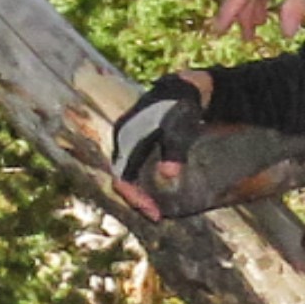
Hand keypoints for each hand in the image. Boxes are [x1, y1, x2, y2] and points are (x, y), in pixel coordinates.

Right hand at [106, 76, 207, 210]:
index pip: (123, 177)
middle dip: (137, 199)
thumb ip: (174, 151)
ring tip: (155, 209)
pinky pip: (132, 167)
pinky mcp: (135, 141)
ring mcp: (127, 140)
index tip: (154, 214)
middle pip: (122, 178)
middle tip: (156, 216)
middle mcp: (122, 140)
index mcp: (126, 137)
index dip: (136, 198)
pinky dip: (141, 182)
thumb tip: (168, 175)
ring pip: (126, 173)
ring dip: (138, 192)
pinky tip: (155, 191)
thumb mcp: (180, 128)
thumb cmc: (180, 107)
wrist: (182, 87)